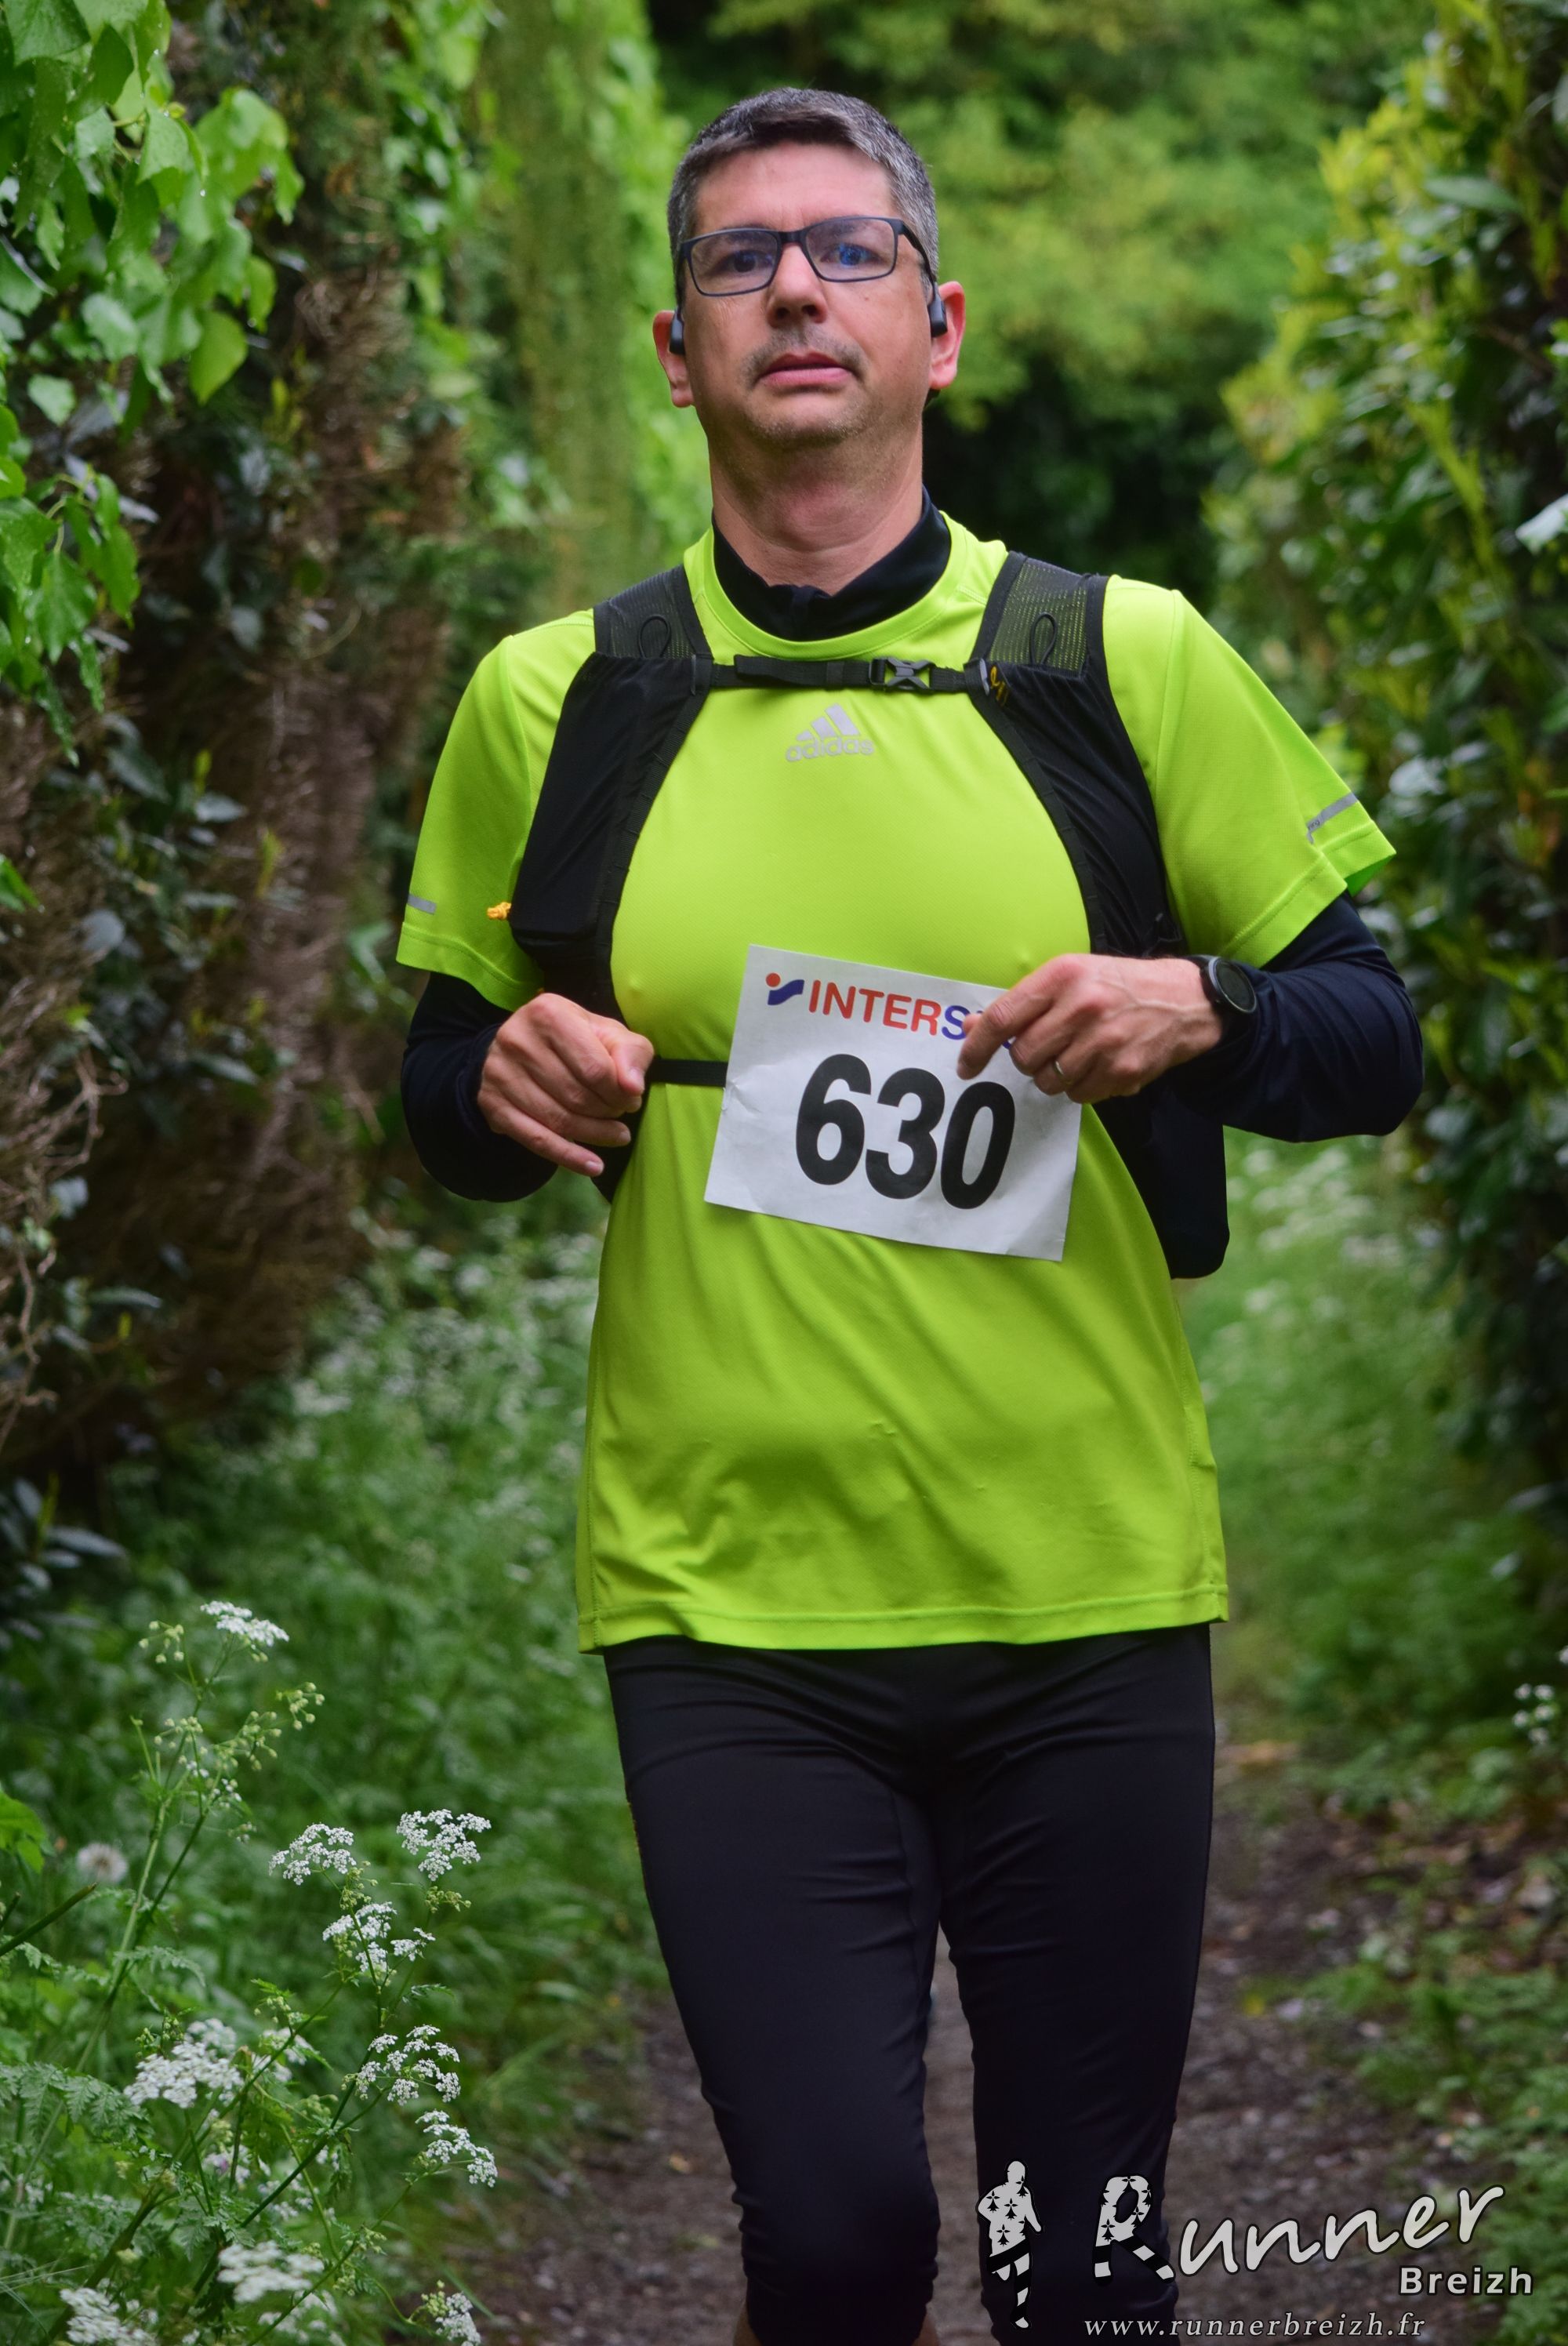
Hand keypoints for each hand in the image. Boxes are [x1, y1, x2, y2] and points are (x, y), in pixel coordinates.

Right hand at [476, 993, 654, 1176]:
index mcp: (548, 1013)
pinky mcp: (492, 1104)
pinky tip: (593, 1165)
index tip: (631, 1099)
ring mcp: (499, 1073)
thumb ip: (631, 1053)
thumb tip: (633, 1087)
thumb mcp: (608, 1034)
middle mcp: (517, 1039)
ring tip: (615, 1136)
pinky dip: (568, 1157)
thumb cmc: (574, 1039)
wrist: (520, 1046)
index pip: (595, 1068)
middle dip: (608, 1113)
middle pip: (576, 1095)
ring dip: (594, 1135)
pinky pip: (535, 1139)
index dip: (620, 1092)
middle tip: (620, 1116)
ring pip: (558, 1120)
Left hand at [955, 953, 1225, 1102]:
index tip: (966, 1066)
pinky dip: (1080, 1087)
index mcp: (1063, 976)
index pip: (1004, 1018)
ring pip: (1047, 1081)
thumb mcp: (1071, 977)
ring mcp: (1104, 1042)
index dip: (977, 1047)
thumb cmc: (1118, 986)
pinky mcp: (1123, 1071)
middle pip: (1023, 1056)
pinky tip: (1098, 1065)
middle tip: (1048, 1047)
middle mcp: (1082, 1007)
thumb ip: (1023, 1003)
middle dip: (1027, 1058)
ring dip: (1053, 1075)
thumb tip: (971, 1027)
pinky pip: (1078, 1096)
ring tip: (1077, 1054)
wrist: (1184, 1000)